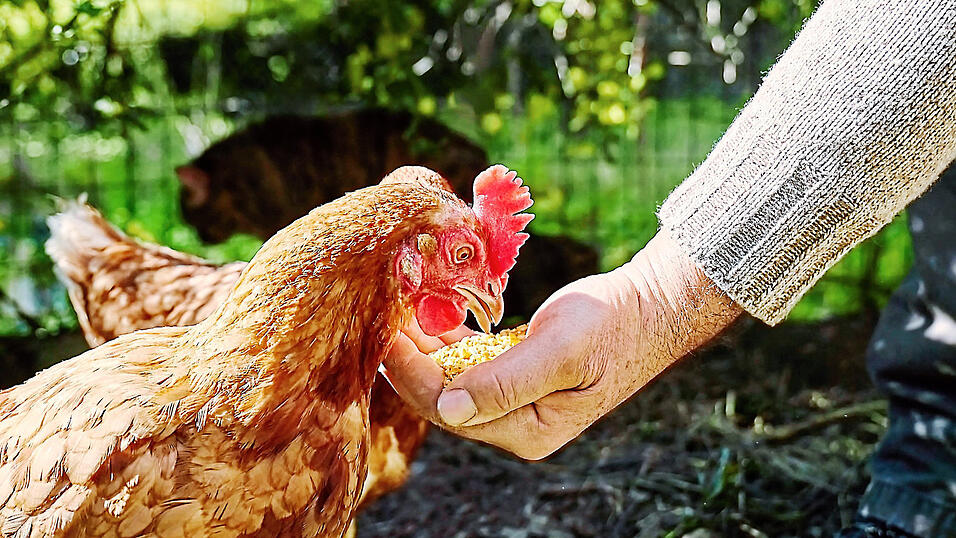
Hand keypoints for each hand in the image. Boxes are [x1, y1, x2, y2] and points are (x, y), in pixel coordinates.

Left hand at [383, 231, 741, 459]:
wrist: (650, 307)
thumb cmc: (611, 325)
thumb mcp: (559, 351)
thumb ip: (505, 382)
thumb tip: (447, 407)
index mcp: (528, 430)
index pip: (451, 409)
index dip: (413, 375)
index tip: (387, 337)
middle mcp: (517, 424)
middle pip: (445, 398)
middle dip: (411, 362)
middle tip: (380, 320)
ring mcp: (516, 401)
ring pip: (453, 379)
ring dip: (425, 348)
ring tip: (397, 312)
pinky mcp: (517, 375)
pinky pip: (471, 363)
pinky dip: (449, 340)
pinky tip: (429, 315)